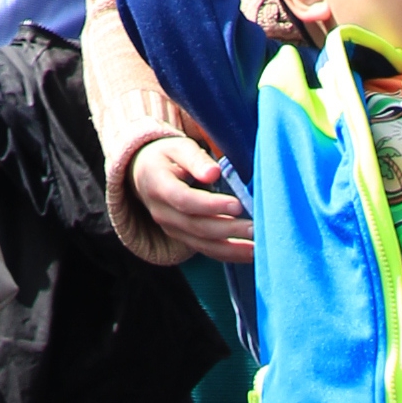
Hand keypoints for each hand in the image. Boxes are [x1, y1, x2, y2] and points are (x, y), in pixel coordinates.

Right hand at [130, 132, 254, 262]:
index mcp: (158, 185)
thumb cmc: (167, 157)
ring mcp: (171, 229)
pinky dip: (228, 254)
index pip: (184, 200)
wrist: (144, 174)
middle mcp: (162, 212)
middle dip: (227, 230)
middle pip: (196, 226)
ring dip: (231, 248)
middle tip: (255, 228)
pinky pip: (206, 250)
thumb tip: (214, 173)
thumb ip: (196, 159)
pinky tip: (248, 253)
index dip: (211, 205)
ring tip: (257, 248)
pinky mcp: (182, 238)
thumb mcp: (178, 148)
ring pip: (202, 244)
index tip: (237, 205)